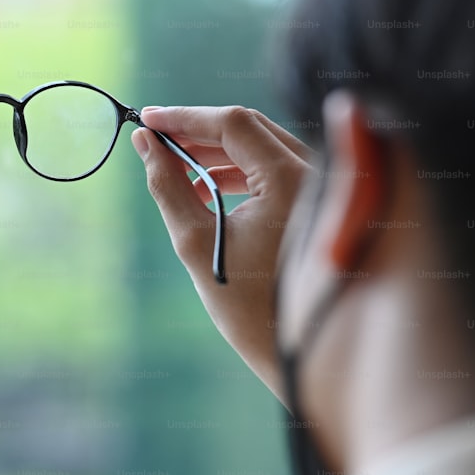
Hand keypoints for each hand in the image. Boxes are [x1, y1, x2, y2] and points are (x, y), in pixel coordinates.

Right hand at [133, 106, 315, 397]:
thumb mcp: (196, 243)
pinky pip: (280, 169)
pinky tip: (209, 188)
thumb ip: (168, 186)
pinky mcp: (326, 203)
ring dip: (219, 153)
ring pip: (266, 147)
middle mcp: (321, 174)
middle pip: (252, 130)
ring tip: (176, 166)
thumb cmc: (249, 308)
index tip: (147, 119)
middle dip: (200, 132)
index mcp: (294, 180)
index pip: (234, 124)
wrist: (300, 356)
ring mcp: (330, 188)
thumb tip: (144, 144)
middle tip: (155, 138)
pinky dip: (243, 172)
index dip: (185, 118)